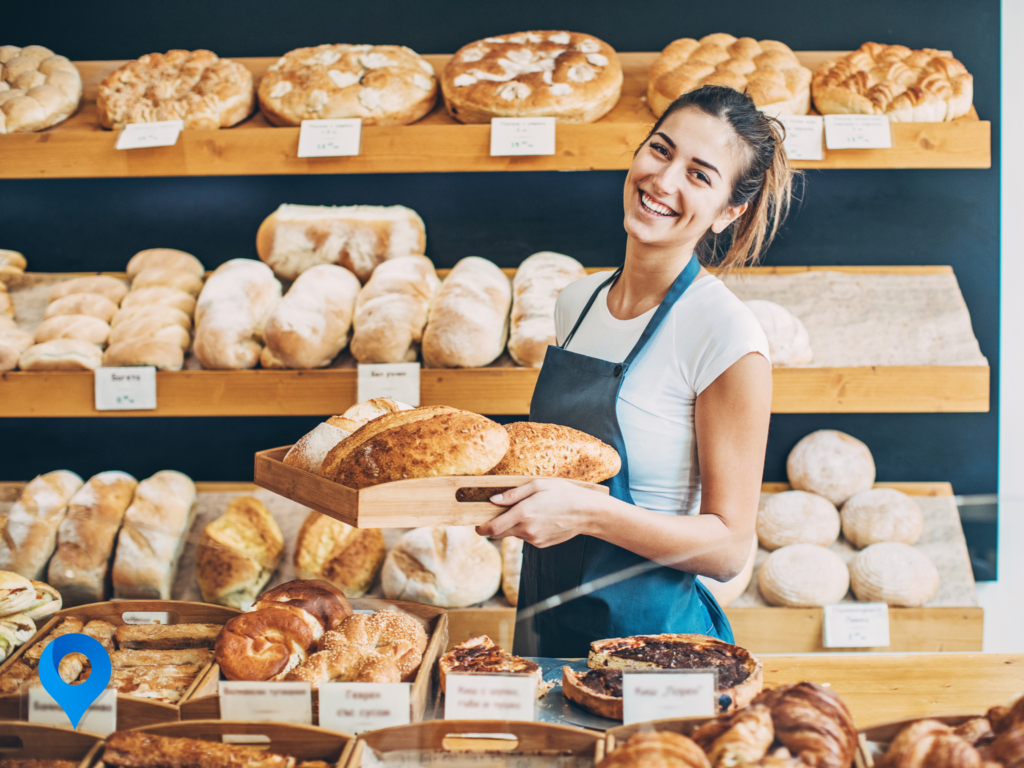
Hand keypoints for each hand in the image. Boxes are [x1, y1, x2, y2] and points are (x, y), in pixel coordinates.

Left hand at [474, 478, 604, 547]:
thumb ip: (513, 494)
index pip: (492, 529)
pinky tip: (539, 518)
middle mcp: (526, 530)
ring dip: (513, 525)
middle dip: (494, 525)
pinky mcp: (541, 544)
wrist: (587, 513)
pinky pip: (526, 537)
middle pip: (499, 534)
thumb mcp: (537, 485)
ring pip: (513, 534)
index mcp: (523, 514)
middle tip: (498, 512)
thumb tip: (493, 500)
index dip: (480, 528)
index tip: (476, 524)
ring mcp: (534, 539)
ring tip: (528, 510)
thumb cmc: (563, 494)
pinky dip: (526, 529)